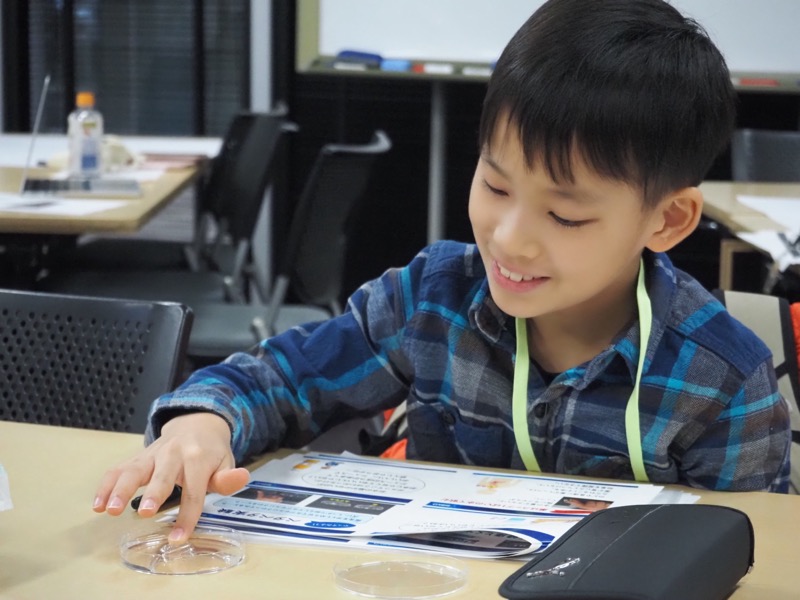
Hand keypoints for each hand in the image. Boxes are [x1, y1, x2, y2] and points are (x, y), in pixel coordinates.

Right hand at [92, 412, 249, 542]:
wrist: (196, 423)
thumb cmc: (211, 451)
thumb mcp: (225, 462)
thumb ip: (228, 477)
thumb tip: (242, 477)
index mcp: (198, 458)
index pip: (194, 490)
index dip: (188, 515)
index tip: (179, 538)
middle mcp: (173, 453)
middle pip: (162, 475)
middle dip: (154, 493)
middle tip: (146, 513)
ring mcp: (152, 454)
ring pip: (134, 470)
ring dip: (121, 489)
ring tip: (109, 510)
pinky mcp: (138, 457)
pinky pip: (118, 469)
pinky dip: (106, 485)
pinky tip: (97, 504)